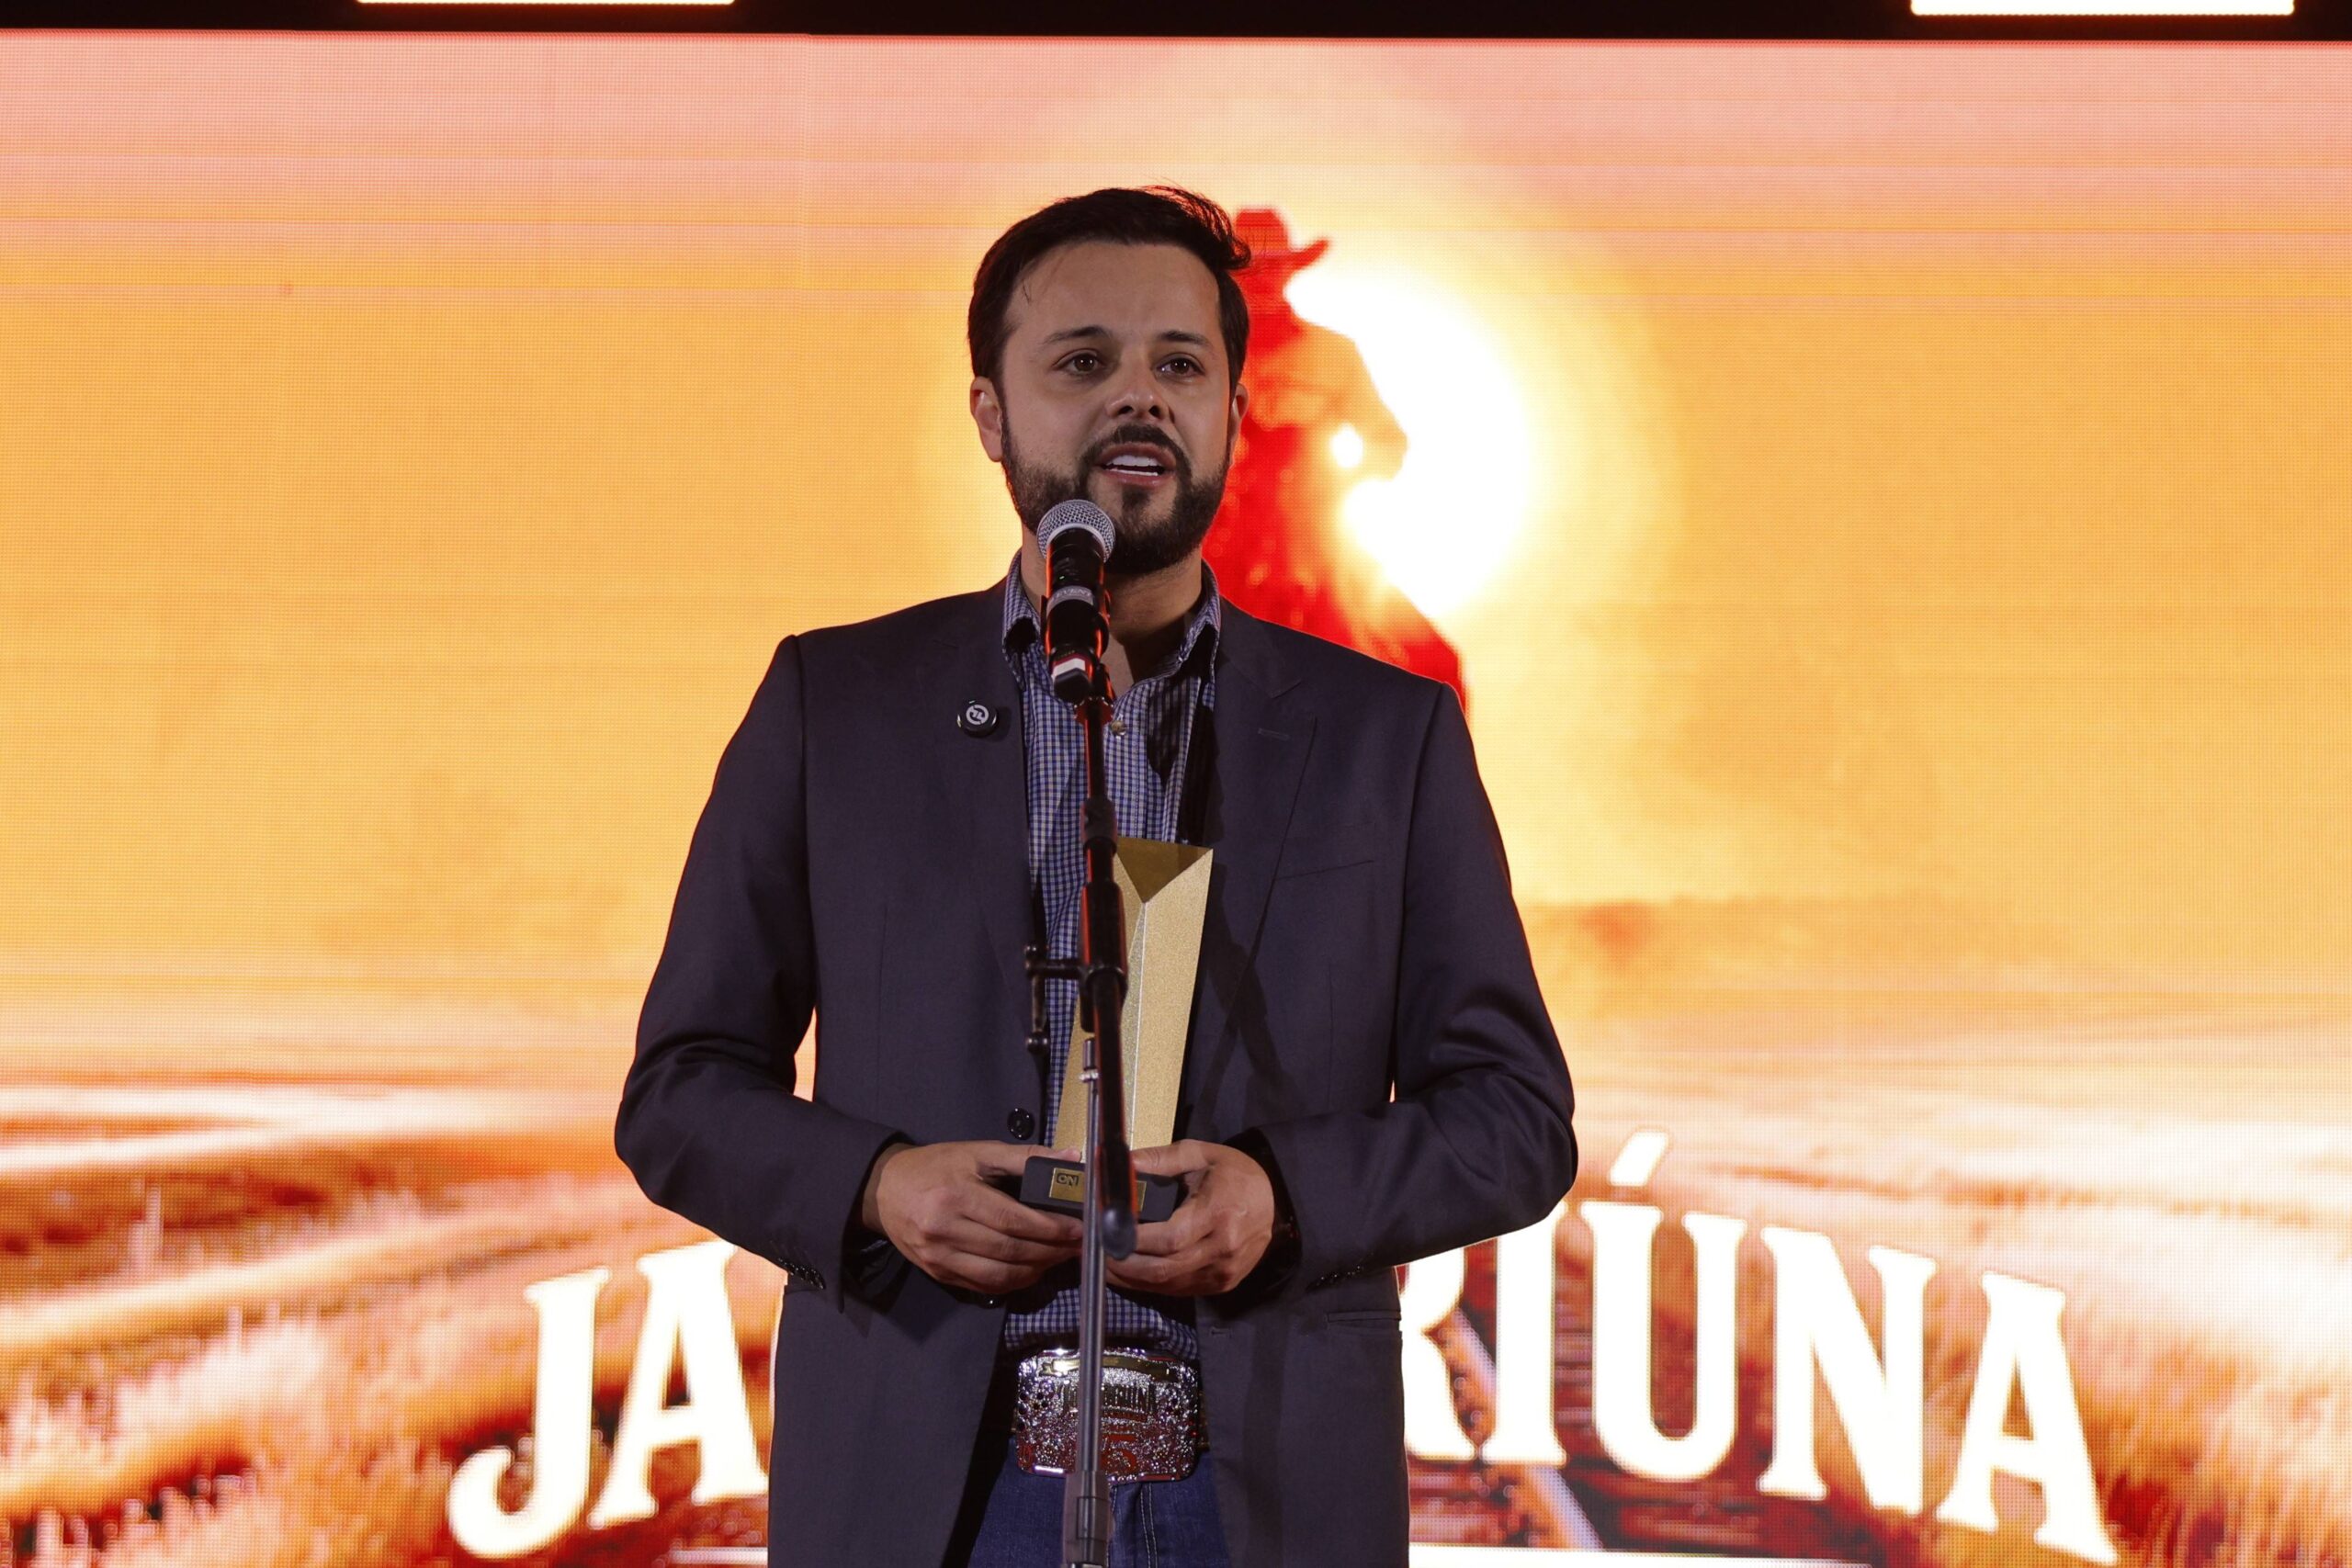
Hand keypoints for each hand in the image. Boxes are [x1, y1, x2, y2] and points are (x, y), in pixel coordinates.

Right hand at [861, 1141, 1081, 1294]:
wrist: (885, 1190)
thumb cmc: (936, 1166)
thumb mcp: (977, 1152)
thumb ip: (1024, 1157)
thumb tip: (1069, 1159)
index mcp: (957, 1196)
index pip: (1012, 1220)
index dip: (1050, 1228)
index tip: (1079, 1228)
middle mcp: (945, 1231)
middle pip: (1009, 1251)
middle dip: (1050, 1251)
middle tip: (1078, 1245)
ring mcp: (939, 1257)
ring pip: (999, 1275)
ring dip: (1036, 1270)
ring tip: (1060, 1257)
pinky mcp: (937, 1274)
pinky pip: (983, 1286)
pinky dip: (1013, 1281)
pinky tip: (1032, 1269)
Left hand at [1104, 1140, 1275, 1296]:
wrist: (1276, 1201)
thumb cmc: (1234, 1174)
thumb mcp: (1199, 1154)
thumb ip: (1159, 1160)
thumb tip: (1120, 1166)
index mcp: (1217, 1213)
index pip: (1170, 1239)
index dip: (1133, 1240)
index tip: (1104, 1231)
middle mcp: (1222, 1249)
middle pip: (1164, 1269)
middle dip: (1124, 1265)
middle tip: (1095, 1252)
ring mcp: (1223, 1272)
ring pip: (1168, 1285)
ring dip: (1132, 1279)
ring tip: (1105, 1263)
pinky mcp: (1221, 1285)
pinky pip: (1179, 1290)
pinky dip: (1151, 1284)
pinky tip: (1132, 1271)